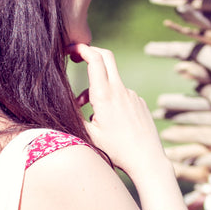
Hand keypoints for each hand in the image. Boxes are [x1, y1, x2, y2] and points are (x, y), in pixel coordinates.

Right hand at [68, 43, 167, 180]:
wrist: (147, 160)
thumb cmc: (117, 151)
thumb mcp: (89, 136)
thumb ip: (75, 117)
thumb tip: (63, 105)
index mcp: (105, 96)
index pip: (95, 59)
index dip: (82, 49)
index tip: (71, 49)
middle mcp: (120, 91)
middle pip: (106, 57)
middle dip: (91, 53)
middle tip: (78, 57)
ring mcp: (132, 95)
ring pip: (111, 81)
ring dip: (98, 88)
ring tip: (90, 114)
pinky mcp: (139, 102)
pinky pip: (122, 95)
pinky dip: (111, 100)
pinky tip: (111, 122)